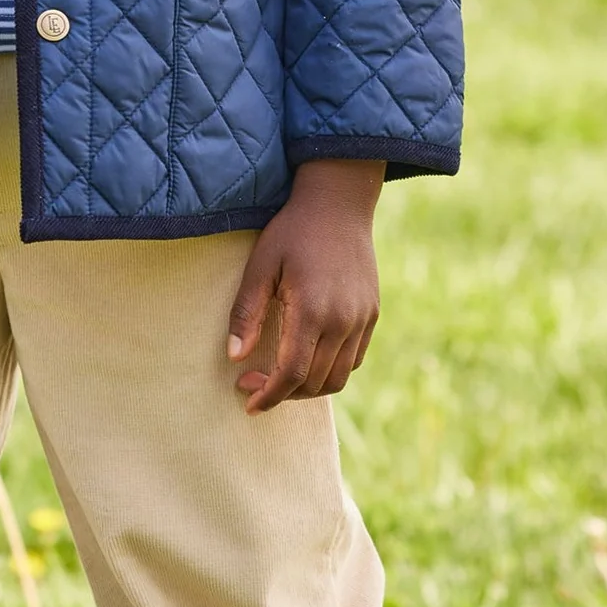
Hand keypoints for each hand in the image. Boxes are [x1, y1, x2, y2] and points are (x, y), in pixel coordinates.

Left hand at [226, 158, 384, 414]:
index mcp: (311, 310)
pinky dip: (330, 370)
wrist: (339, 204)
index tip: (249, 403)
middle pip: (314, 383)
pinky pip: (353, 360)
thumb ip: (246, 313)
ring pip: (337, 377)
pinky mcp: (371, 315)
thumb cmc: (293, 231)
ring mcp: (361, 319)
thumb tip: (235, 356)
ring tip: (280, 377)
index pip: (291, 374)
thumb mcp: (260, 266)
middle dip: (282, 394)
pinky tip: (307, 358)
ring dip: (307, 387)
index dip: (269, 396)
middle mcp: (342, 320)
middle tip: (252, 382)